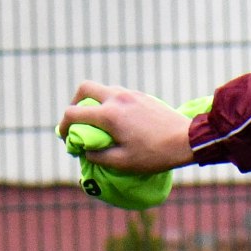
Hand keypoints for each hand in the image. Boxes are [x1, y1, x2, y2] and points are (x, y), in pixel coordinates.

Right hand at [56, 81, 194, 173]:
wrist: (187, 139)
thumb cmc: (155, 154)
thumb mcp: (123, 163)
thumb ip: (98, 156)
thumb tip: (86, 151)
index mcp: (109, 115)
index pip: (73, 113)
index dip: (62, 126)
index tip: (66, 138)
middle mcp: (117, 98)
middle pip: (84, 88)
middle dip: (74, 103)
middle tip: (77, 120)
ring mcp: (131, 94)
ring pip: (103, 89)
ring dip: (94, 102)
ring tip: (98, 122)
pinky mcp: (142, 95)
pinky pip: (118, 94)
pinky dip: (111, 103)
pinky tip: (119, 121)